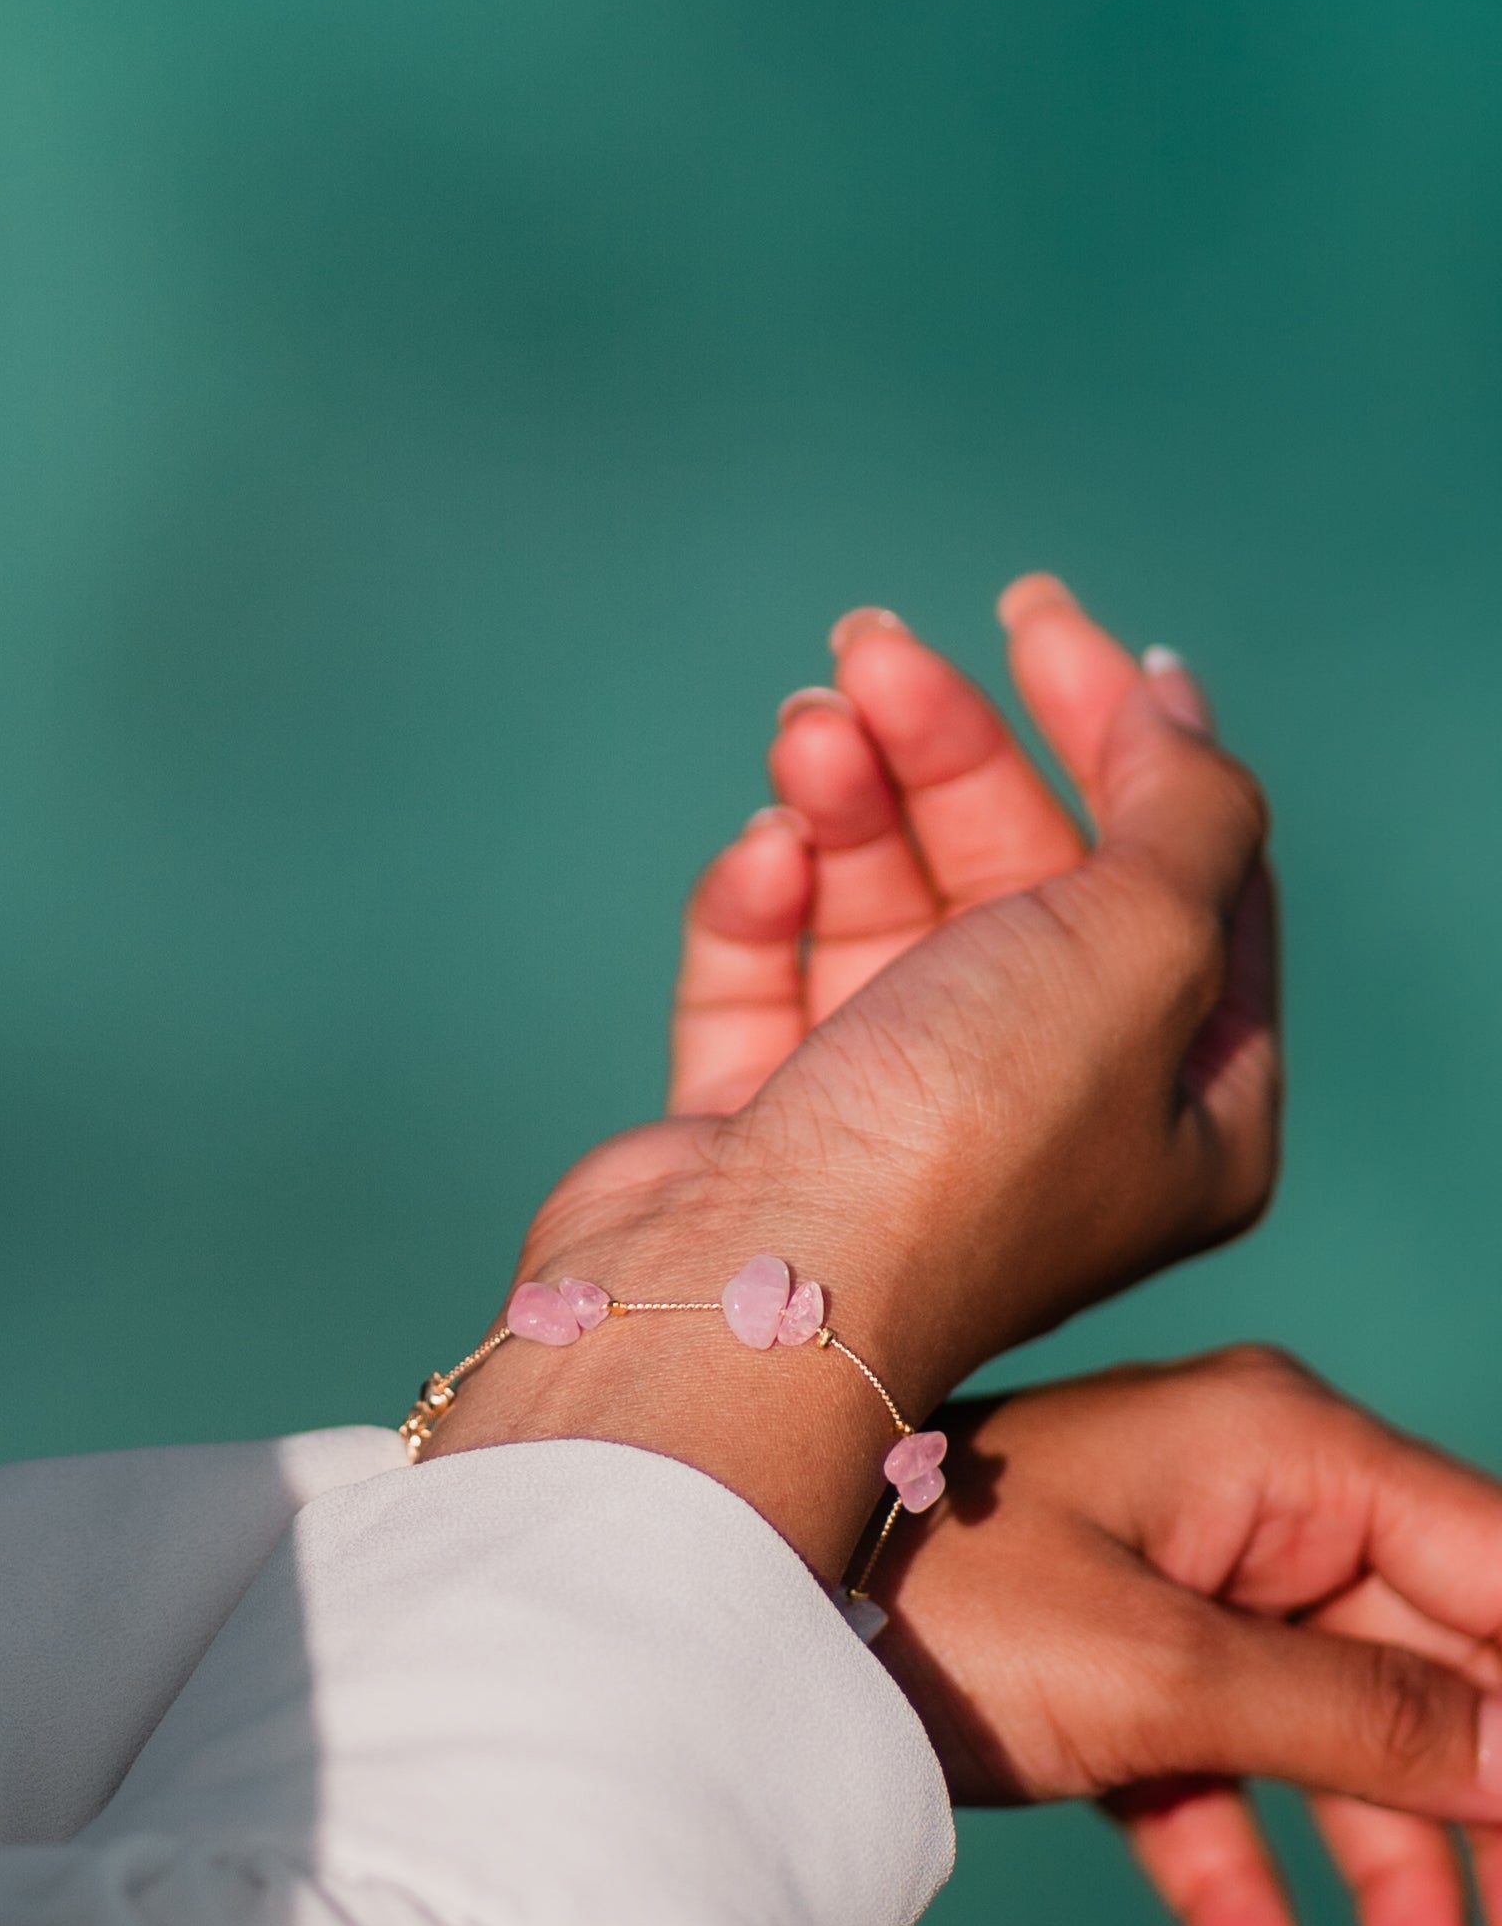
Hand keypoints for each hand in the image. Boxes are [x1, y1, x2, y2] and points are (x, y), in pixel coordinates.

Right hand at [659, 584, 1485, 1925]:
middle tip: (876, 648)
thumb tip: (1169, 706)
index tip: (1042, 621)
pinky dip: (764, 900)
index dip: (1121, 731)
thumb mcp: (1138, 948)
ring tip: (808, 726)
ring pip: (883, 905)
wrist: (739, 1304)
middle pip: (1019, 872)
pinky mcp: (758, 1127)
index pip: (1181, 877)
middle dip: (950, 744)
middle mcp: (1045, 1119)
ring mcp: (892, 1124)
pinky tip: (761, 854)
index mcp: (1182, 1110)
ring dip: (848, 796)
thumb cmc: (956, 1148)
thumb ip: (1186, 811)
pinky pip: (769, 974)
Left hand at [880, 1354, 1501, 1925]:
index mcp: (1286, 1448)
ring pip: (1333, 1746)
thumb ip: (1366, 1717)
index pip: (1499, 1572)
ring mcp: (1178, 1580)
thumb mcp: (1166, 1673)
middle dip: (1484, 1827)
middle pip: (1430, 1673)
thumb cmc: (931, 1605)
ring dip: (1388, 1890)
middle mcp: (1251, 1500)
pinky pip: (1216, 1779)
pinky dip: (1250, 1885)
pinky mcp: (1110, 1664)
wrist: (726, 1624)